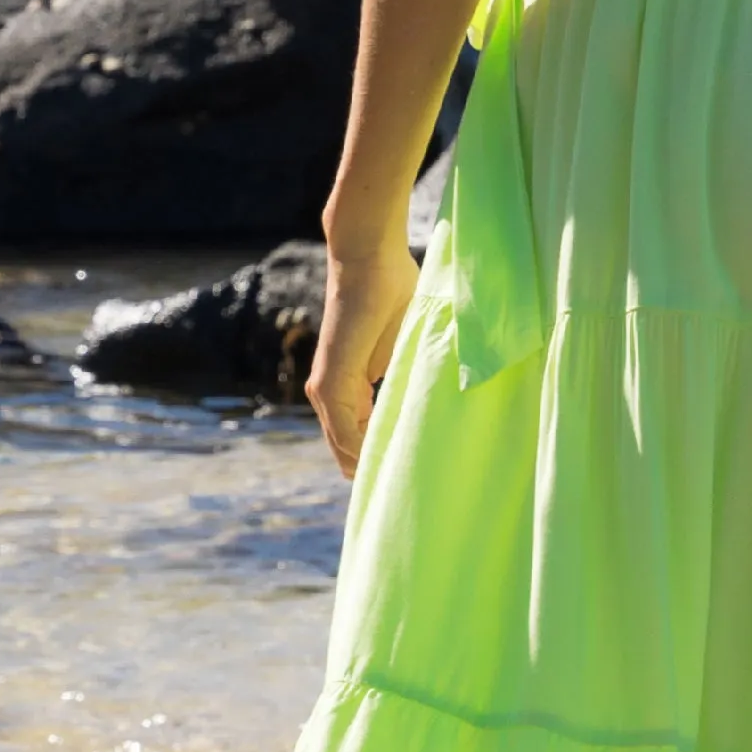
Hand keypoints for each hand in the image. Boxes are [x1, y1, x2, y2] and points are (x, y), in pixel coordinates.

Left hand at [307, 236, 419, 474]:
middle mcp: (330, 389)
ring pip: (342, 443)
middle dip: (371, 466)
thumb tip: (426, 394)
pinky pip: (341, 429)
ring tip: (394, 487)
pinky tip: (378, 466)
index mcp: (350, 383)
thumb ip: (405, 370)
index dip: (378, 453)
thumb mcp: (405, 342)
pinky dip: (358, 450)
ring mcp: (326, 387)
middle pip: (347, 445)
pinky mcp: (329, 381)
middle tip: (401, 492)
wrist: (369, 259)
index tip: (405, 472)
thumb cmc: (391, 289)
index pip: (358, 433)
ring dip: (365, 464)